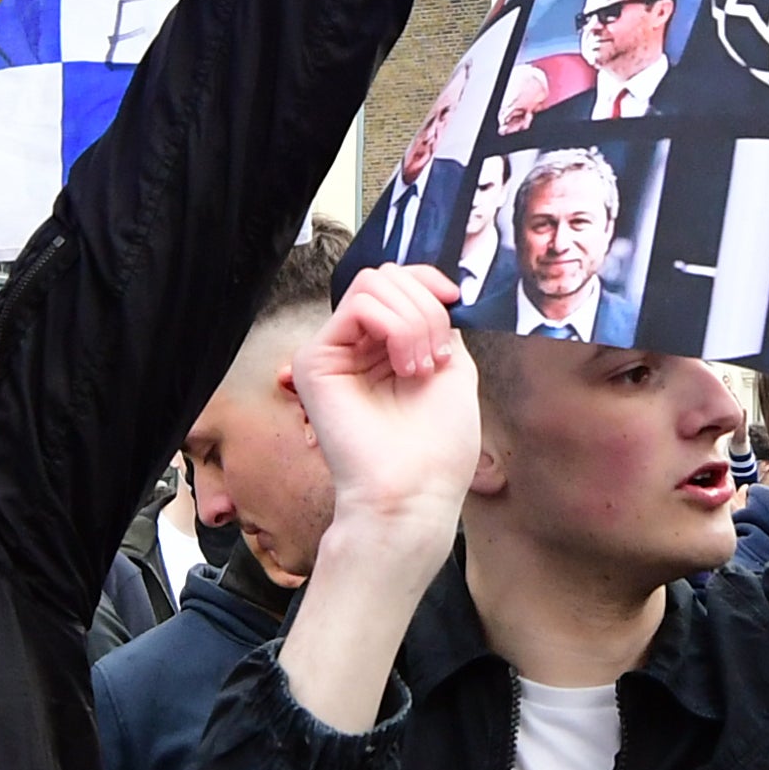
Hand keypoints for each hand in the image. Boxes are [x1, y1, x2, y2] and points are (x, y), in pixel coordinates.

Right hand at [297, 267, 476, 546]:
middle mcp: (357, 346)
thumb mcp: (455, 369)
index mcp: (387, 348)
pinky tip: (403, 365)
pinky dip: (395, 326)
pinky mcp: (314, 360)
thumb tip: (433, 291)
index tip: (455, 300)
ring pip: (372, 284)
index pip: (398, 283)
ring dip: (413, 321)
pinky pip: (358, 306)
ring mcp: (334, 351)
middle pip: (387, 277)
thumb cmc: (438, 447)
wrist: (414, 492)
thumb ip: (439, 325)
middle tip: (435, 358)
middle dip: (425, 307)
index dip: (428, 280)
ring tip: (419, 369)